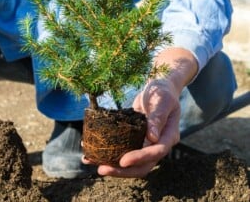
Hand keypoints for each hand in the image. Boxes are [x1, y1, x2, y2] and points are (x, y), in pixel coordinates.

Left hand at [82, 48, 196, 177]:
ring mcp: (146, 145)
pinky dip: (108, 153)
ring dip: (112, 165)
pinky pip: (122, 150)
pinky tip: (91, 154)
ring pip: (131, 163)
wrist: (157, 88)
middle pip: (142, 166)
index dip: (140, 159)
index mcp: (169, 136)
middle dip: (122, 171)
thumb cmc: (162, 92)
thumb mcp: (162, 101)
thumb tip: (152, 138)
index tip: (123, 161)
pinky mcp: (134, 141)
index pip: (156, 152)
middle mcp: (158, 145)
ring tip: (90, 162)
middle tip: (102, 169)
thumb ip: (158, 118)